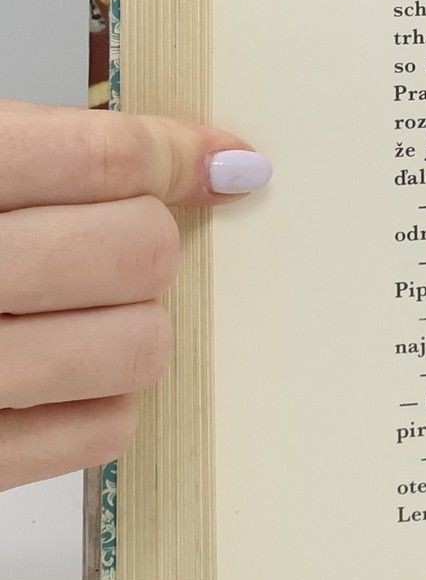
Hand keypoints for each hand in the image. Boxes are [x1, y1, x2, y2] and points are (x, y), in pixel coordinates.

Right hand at [0, 102, 269, 491]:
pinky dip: (101, 401)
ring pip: (139, 345)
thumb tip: (215, 161)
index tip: (216, 165)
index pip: (101, 159)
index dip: (175, 156)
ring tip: (71, 314)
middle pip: (137, 252)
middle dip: (139, 244)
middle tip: (101, 246)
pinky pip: (106, 428)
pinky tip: (54, 376)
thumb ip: (56, 151)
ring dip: (127, 326)